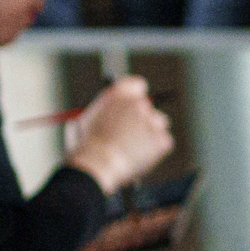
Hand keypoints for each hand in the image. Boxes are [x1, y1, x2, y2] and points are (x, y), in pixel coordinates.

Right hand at [64, 76, 172, 191]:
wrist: (99, 165)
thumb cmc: (86, 147)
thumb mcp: (87, 121)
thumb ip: (104, 112)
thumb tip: (112, 114)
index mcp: (120, 93)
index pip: (137, 85)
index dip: (135, 96)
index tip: (133, 107)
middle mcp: (139, 102)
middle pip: (148, 106)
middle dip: (141, 120)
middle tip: (131, 135)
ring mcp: (153, 120)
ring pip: (158, 124)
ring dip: (148, 134)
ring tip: (129, 151)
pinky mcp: (162, 139)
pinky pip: (162, 143)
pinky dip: (154, 152)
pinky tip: (135, 160)